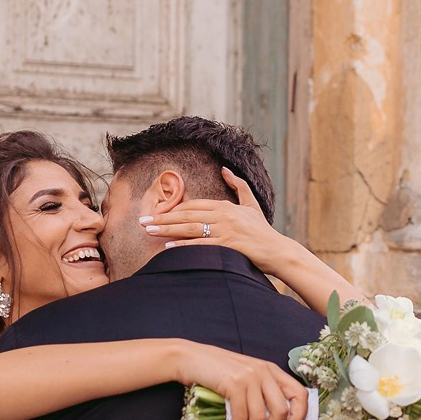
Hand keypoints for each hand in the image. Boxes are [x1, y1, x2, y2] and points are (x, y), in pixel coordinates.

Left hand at [141, 168, 285, 272]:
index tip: (156, 212)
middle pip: (187, 215)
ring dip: (167, 228)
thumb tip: (224, 169)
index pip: (194, 205)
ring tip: (149, 230)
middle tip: (143, 220)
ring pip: (190, 228)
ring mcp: (225, 231)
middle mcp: (223, 216)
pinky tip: (168, 246)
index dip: (173, 208)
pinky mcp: (228, 246)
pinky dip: (184, 245)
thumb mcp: (251, 204)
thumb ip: (238, 185)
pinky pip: (201, 245)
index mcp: (226, 206)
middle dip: (162, 217)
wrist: (277, 250)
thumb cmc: (262, 230)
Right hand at [178, 341, 309, 419]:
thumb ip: (260, 392)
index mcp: (272, 370)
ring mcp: (249, 377)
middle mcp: (264, 371)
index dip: (299, 417)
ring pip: (261, 417)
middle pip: (281, 410)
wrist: (190, 358)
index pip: (299, 394)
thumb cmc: (217, 370)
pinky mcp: (233, 384)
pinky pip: (242, 417)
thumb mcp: (246, 376)